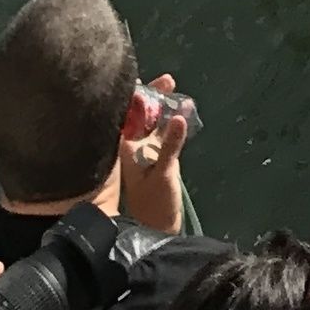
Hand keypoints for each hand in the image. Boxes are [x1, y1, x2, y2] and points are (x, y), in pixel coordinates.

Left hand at [121, 74, 189, 231]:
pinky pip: (164, 134)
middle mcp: (133, 147)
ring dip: (164, 108)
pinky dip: (173, 122)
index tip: (142, 79)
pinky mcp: (159, 158)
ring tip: (178, 93)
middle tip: (170, 81)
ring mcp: (146, 152)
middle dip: (153, 97)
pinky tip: (184, 113)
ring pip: (153, 123)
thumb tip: (178, 115)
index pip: (124, 115)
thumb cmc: (154, 204)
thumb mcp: (163, 173)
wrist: (158, 231)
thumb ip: (170, 145)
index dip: (132, 96)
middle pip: (140, 114)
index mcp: (125, 148)